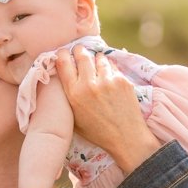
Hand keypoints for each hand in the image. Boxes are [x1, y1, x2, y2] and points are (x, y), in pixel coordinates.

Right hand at [60, 46, 160, 174]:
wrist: (126, 137)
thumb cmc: (98, 132)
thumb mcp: (74, 118)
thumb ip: (67, 98)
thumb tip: (62, 79)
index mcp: (74, 94)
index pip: (63, 64)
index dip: (61, 54)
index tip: (62, 52)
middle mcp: (89, 84)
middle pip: (81, 56)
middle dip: (79, 50)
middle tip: (78, 49)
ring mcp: (107, 81)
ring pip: (98, 58)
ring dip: (95, 57)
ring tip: (95, 60)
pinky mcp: (122, 80)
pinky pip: (112, 66)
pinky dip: (109, 66)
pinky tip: (108, 72)